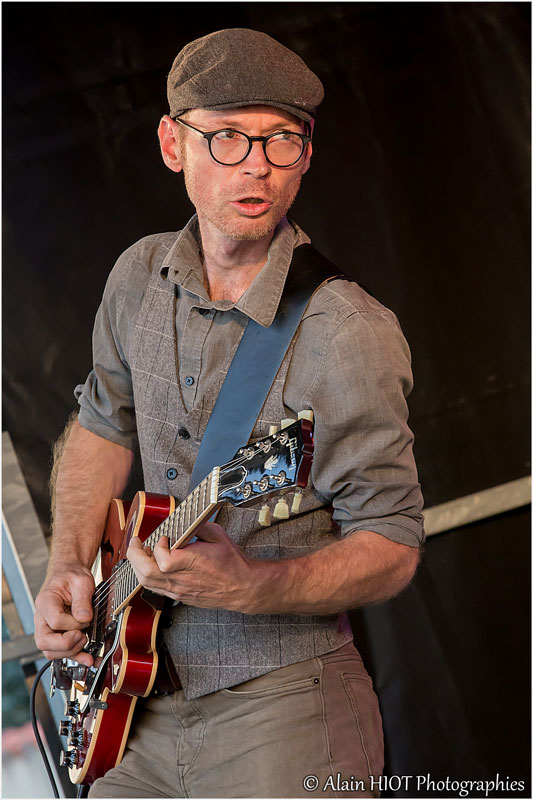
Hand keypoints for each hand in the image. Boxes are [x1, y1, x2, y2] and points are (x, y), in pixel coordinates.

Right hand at [34, 564, 94, 666]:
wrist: (70, 574)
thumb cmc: (72, 576)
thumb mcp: (82, 582)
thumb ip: (82, 600)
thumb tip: (84, 618)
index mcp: (46, 601)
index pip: (55, 621)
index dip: (73, 624)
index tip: (86, 618)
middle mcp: (42, 617)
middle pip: (44, 642)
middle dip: (67, 644)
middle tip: (83, 636)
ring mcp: (47, 628)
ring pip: (50, 652)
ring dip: (71, 652)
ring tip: (86, 641)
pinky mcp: (55, 635)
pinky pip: (60, 652)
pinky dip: (75, 657)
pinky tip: (88, 659)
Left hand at [127, 522, 257, 611]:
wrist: (243, 587)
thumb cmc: (233, 564)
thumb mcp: (218, 535)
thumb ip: (197, 526)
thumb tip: (183, 520)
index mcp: (192, 563)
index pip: (162, 559)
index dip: (157, 545)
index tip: (164, 537)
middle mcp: (182, 579)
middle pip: (146, 574)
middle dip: (135, 556)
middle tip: (136, 543)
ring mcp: (179, 591)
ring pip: (147, 583)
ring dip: (138, 566)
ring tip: (142, 553)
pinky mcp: (180, 597)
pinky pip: (156, 588)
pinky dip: (148, 576)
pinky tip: (153, 566)